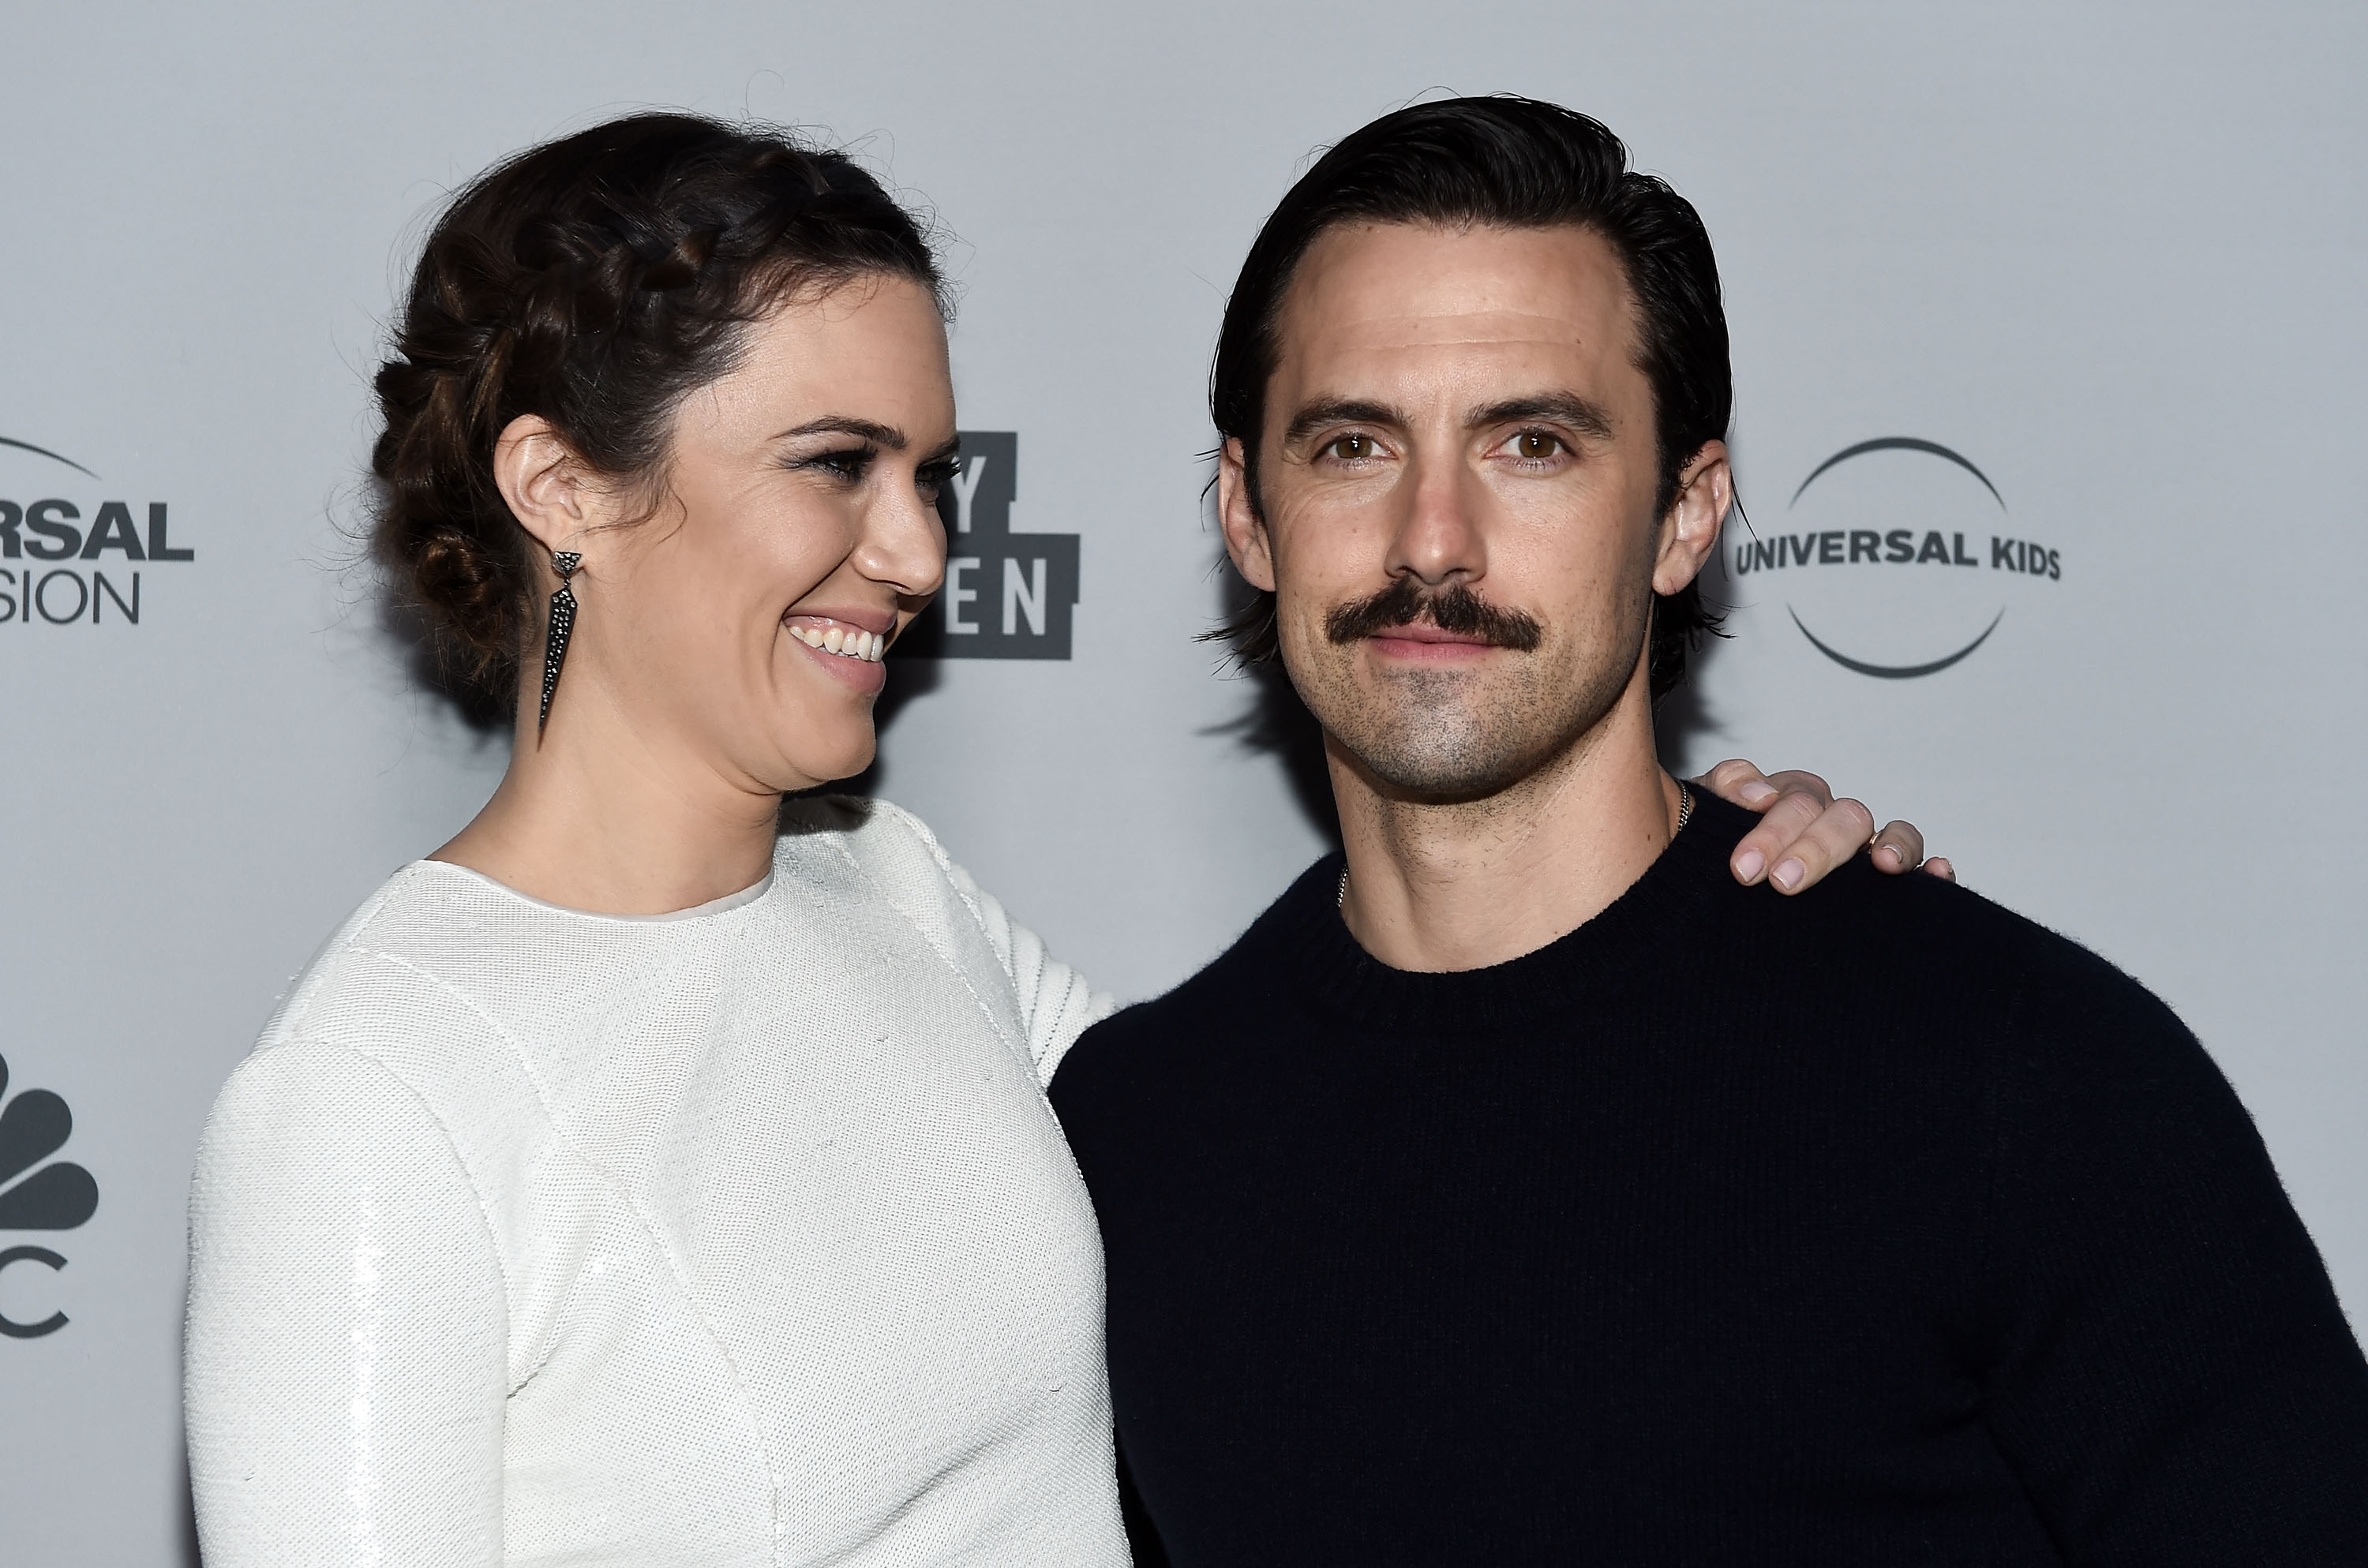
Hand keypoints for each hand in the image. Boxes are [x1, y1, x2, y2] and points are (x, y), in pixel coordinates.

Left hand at [1693, 759, 1955, 894]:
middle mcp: (1827, 820)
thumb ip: (1722, 792)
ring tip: (1883, 865)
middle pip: (1842, 815)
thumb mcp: (1702, 818)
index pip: (1794, 798)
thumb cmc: (1707, 852)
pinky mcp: (1885, 882)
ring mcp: (1859, 848)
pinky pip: (1921, 867)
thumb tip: (1755, 792)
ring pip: (1889, 832)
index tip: (1744, 868)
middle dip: (1815, 848)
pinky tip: (1937, 873)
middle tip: (1782, 883)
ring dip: (1892, 844)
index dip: (1772, 830)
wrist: (1701, 895)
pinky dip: (1933, 867)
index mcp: (1786, 800)